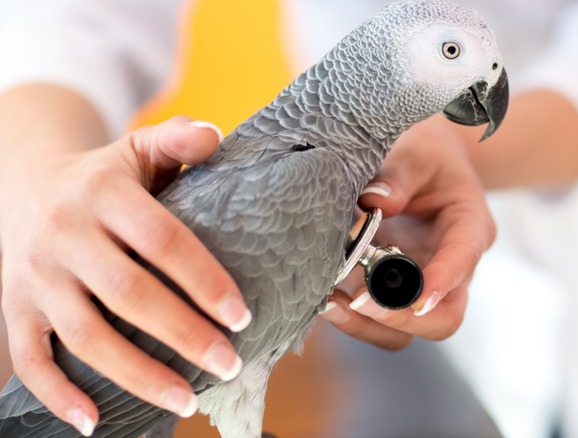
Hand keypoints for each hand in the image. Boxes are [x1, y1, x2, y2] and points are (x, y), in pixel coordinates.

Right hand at [0, 117, 248, 433]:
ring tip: (188, 399)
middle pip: (129, 294)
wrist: (22, 187)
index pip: (162, 241)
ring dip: (137, 375)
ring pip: (86, 335)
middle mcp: (65, 235)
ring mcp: (36, 277)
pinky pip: (31, 359)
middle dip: (183, 335)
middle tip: (229, 363)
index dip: (204, 280)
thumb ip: (176, 139)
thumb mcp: (137, 149)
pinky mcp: (16, 309)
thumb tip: (215, 136)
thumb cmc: (103, 178)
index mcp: (103, 194)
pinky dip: (59, 394)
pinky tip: (95, 421)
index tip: (242, 317)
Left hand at [320, 116, 495, 349]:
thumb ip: (399, 173)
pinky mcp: (391, 291)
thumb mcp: (417, 152)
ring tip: (330, 304)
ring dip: (369, 325)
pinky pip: (377, 320)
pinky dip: (352, 317)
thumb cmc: (425, 155)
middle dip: (402, 317)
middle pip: (444, 317)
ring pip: (408, 331)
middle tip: (358, 301)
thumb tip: (375, 202)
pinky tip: (324, 298)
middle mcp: (451, 267)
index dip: (443, 280)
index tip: (416, 295)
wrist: (423, 162)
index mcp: (469, 227)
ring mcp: (421, 285)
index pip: (464, 259)